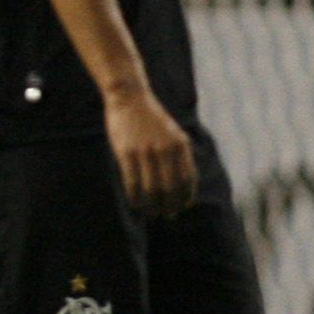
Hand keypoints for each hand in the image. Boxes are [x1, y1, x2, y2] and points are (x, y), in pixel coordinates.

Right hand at [105, 84, 196, 217]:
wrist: (129, 97)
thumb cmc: (150, 118)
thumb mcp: (172, 133)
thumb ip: (178, 154)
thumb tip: (182, 182)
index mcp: (180, 145)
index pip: (187, 179)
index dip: (185, 197)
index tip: (181, 207)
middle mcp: (165, 150)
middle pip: (170, 188)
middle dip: (170, 205)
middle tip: (166, 215)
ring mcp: (145, 151)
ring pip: (151, 188)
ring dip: (152, 205)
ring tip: (150, 213)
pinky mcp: (126, 153)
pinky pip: (132, 182)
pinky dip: (135, 197)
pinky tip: (135, 204)